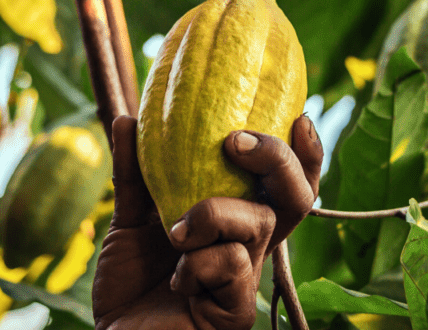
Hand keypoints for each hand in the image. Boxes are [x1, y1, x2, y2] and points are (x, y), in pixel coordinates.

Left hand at [92, 115, 322, 329]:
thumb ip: (134, 173)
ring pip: (260, 224)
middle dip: (277, 159)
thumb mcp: (130, 219)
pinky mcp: (237, 312)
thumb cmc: (131, 281)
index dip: (301, 155)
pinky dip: (198, 263)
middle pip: (295, 197)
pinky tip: (178, 280)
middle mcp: (249, 248)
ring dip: (213, 215)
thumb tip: (126, 119)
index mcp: (234, 223)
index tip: (299, 116)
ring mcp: (247, 281)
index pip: (281, 186)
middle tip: (235, 142)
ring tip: (175, 232)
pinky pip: (234, 265)